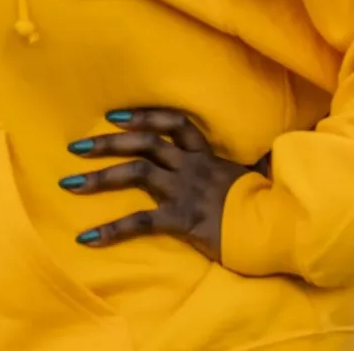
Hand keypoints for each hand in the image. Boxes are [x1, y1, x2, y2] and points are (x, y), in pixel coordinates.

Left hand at [60, 107, 269, 261]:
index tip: (116, 116)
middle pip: (145, 143)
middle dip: (108, 143)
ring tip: (68, 184)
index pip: (174, 124)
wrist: (285, 227)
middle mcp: (192, 167)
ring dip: (99, 177)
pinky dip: (111, 230)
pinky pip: (140, 222)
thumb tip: (276, 151)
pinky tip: (87, 238)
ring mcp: (186, 190)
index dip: (144, 117)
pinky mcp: (183, 218)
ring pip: (136, 172)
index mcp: (208, 156)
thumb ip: (258, 164)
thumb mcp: (261, 178)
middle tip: (76, 146)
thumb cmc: (273, 205)